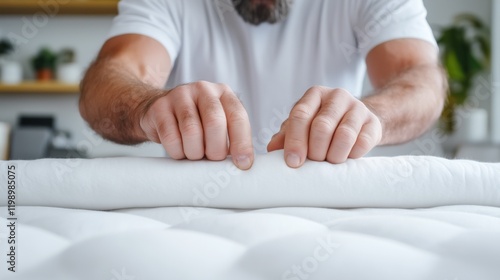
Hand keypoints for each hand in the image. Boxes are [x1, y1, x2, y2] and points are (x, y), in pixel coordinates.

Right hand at [140, 81, 253, 169]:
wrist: (160, 112)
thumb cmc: (197, 124)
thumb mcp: (219, 125)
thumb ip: (232, 139)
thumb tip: (244, 163)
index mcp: (224, 94)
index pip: (238, 117)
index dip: (242, 143)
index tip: (243, 164)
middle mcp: (203, 89)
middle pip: (215, 122)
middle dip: (216, 149)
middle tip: (211, 159)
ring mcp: (180, 95)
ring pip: (192, 131)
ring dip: (195, 152)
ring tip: (194, 155)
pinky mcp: (159, 107)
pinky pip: (171, 137)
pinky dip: (177, 152)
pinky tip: (179, 151)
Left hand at [267, 86, 381, 167]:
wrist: (359, 123)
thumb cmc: (324, 126)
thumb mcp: (303, 128)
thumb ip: (286, 136)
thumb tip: (271, 149)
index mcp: (314, 95)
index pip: (300, 115)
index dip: (295, 141)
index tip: (292, 162)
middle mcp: (336, 96)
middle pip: (322, 126)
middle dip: (315, 151)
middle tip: (314, 162)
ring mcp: (358, 107)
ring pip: (344, 135)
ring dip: (334, 155)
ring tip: (330, 162)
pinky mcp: (373, 122)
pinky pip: (362, 143)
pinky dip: (352, 155)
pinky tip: (346, 157)